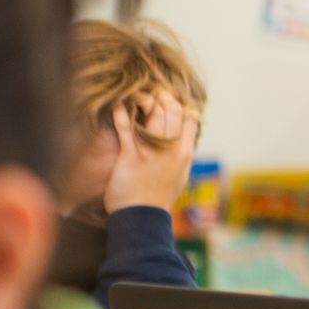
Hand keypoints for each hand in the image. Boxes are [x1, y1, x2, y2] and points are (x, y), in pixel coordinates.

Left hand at [103, 91, 198, 212]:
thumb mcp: (178, 176)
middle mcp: (172, 149)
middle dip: (163, 96)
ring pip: (154, 114)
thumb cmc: (158, 198)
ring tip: (135, 94)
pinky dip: (122, 114)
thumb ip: (179, 156)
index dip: (182, 105)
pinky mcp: (131, 156)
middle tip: (152, 92)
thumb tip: (180, 143)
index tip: (171, 101)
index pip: (191, 119)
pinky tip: (118, 105)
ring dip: (144, 99)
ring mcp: (152, 151)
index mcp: (185, 153)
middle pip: (173, 111)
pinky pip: (127, 129)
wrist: (142, 217)